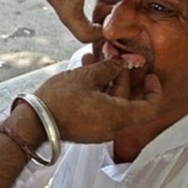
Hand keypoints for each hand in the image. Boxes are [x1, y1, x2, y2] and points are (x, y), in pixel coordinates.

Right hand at [35, 58, 161, 142]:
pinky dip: (99, 92)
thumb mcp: (85, 77)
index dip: (154, 90)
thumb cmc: (58, 102)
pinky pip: (101, 109)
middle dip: (123, 76)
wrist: (33, 122)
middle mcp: (112, 127)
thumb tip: (120, 61)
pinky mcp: (87, 129)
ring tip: (95, 60)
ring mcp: (99, 130)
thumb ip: (107, 68)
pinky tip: (86, 74)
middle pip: (129, 101)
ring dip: (108, 81)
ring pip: (113, 103)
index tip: (149, 75)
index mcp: (117, 116)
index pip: (150, 107)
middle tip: (116, 57)